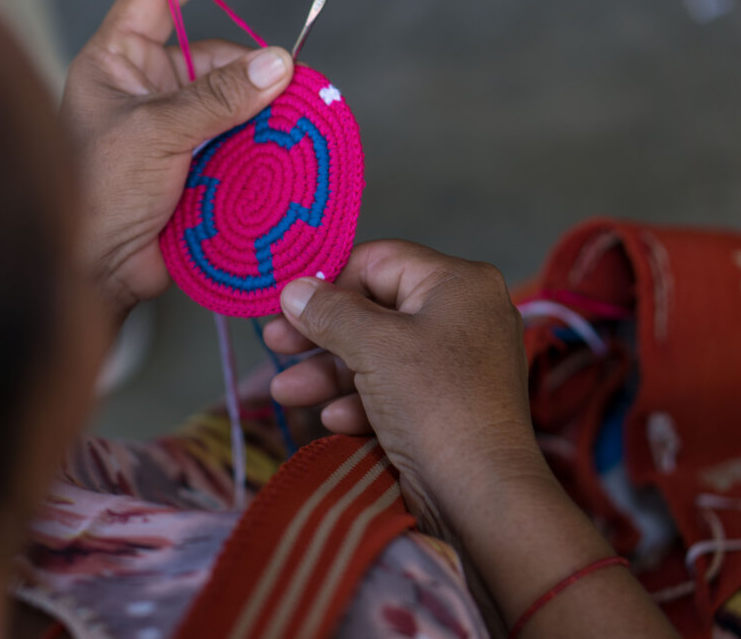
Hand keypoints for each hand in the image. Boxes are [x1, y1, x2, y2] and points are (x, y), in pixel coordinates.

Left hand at [60, 0, 294, 318]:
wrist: (96, 271)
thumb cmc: (94, 193)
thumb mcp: (154, 132)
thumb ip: (216, 97)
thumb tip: (276, 63)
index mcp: (118, 62)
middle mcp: (147, 89)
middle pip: (215, 56)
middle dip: (249, 71)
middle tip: (285, 88)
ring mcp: (174, 129)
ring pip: (234, 102)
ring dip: (259, 115)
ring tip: (284, 129)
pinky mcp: (196, 166)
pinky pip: (239, 142)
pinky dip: (260, 147)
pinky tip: (279, 154)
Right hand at [264, 240, 542, 520]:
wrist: (480, 494)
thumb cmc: (434, 403)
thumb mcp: (373, 346)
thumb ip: (329, 312)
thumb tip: (293, 289)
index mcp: (458, 283)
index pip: (380, 261)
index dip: (329, 279)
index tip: (286, 302)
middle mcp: (463, 315)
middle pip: (374, 310)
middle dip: (320, 333)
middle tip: (274, 344)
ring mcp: (456, 363)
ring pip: (378, 354)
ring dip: (328, 373)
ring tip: (285, 393)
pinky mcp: (446, 405)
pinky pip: (394, 389)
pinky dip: (360, 401)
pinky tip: (333, 420)